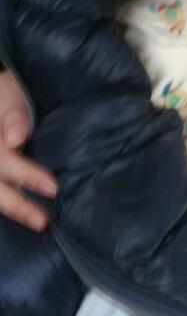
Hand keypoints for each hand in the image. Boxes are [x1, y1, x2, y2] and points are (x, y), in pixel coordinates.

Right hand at [0, 70, 55, 229]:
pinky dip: (6, 203)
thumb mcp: (9, 93)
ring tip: (37, 222)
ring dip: (11, 208)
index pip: (5, 160)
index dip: (27, 175)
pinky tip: (23, 217)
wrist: (0, 95)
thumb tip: (14, 138)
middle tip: (42, 220)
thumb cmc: (6, 92)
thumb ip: (14, 112)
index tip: (52, 188)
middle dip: (16, 204)